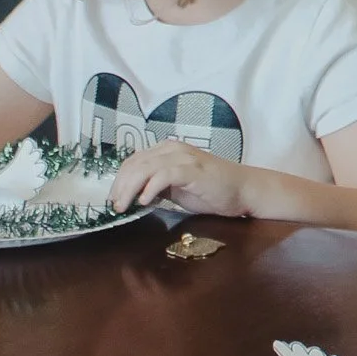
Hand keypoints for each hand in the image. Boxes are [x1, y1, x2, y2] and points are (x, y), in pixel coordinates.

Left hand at [109, 140, 252, 217]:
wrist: (243, 189)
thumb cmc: (211, 190)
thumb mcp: (176, 188)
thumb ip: (156, 186)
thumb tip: (131, 196)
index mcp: (167, 151)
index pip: (133, 161)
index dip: (119, 180)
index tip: (113, 200)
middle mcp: (173, 149)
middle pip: (135, 163)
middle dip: (120, 186)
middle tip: (115, 206)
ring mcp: (183, 158)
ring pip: (145, 167)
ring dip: (130, 188)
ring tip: (125, 206)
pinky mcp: (193, 169)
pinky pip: (164, 175)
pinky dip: (151, 187)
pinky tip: (145, 201)